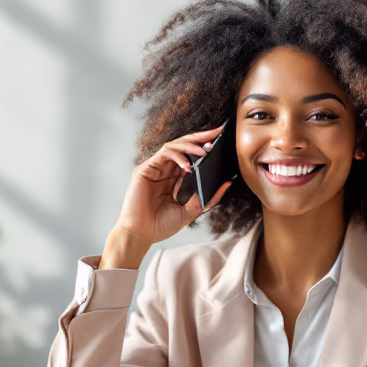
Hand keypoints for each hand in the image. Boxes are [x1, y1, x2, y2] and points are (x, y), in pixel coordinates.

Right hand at [102, 123, 233, 268]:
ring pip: (174, 146)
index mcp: (173, 179)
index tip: (221, 141)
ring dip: (191, 144)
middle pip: (183, 147)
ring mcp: (154, 168)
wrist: (140, 235)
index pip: (190, 158)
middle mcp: (163, 171)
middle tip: (218, 132)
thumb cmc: (160, 226)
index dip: (204, 148)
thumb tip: (226, 184)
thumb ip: (205, 199)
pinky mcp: (145, 169)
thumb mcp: (189, 212)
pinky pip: (164, 154)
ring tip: (206, 149)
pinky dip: (178, 156)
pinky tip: (189, 165)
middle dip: (201, 138)